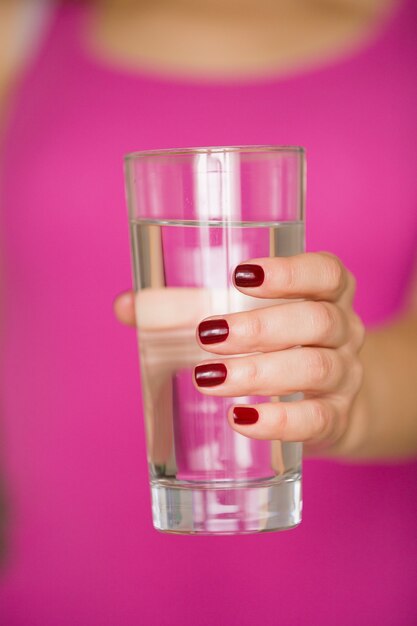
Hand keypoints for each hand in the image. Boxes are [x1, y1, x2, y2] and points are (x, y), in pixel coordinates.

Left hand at [114, 252, 365, 458]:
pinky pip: (316, 420)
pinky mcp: (335, 419)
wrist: (330, 402)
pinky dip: (277, 421)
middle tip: (207, 335)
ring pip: (315, 368)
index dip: (290, 271)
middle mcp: (344, 330)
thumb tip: (126, 306)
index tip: (240, 275)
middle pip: (317, 320)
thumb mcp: (248, 319)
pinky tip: (240, 419)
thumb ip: (186, 309)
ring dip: (260, 373)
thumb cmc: (279, 347)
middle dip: (260, 327)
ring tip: (208, 378)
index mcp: (326, 294)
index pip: (326, 272)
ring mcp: (345, 376)